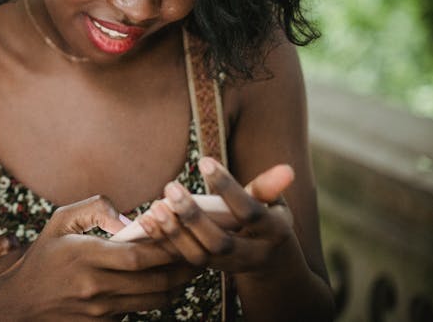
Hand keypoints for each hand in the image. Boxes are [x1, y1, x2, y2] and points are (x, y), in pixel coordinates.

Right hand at [0, 195, 199, 320]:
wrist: (22, 303)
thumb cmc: (45, 256)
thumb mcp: (60, 221)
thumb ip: (95, 208)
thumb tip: (130, 219)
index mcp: (84, 255)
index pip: (138, 255)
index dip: (166, 246)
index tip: (182, 231)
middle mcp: (95, 286)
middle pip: (155, 280)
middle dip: (183, 266)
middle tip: (201, 250)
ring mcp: (101, 310)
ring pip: (156, 299)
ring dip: (176, 283)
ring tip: (189, 265)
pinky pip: (141, 310)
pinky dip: (156, 296)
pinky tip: (162, 280)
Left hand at [137, 157, 297, 275]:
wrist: (271, 266)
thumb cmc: (267, 221)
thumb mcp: (274, 205)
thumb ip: (268, 187)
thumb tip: (287, 168)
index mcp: (273, 232)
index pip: (249, 211)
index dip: (228, 187)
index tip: (204, 162)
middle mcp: (252, 254)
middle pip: (220, 241)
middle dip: (193, 216)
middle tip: (170, 187)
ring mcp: (229, 266)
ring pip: (199, 256)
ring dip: (174, 232)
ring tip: (155, 206)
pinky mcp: (209, 270)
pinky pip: (183, 260)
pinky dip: (164, 241)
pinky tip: (146, 220)